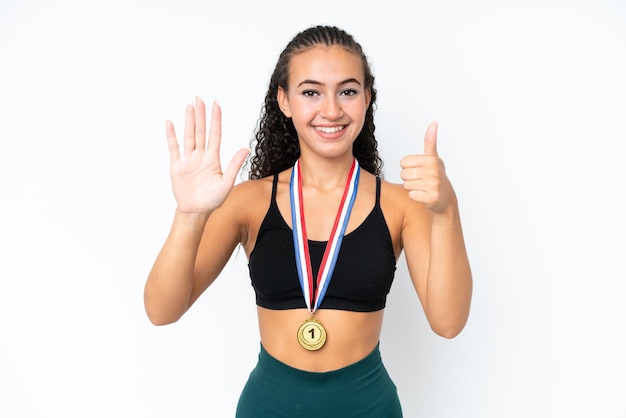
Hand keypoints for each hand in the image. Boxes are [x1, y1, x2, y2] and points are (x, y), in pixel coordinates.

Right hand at [166, 98, 249, 213]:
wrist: (196, 211)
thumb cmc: (212, 200)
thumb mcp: (226, 182)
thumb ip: (234, 164)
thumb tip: (246, 149)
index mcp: (213, 158)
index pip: (215, 134)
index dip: (215, 120)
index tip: (216, 105)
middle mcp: (200, 156)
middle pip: (201, 131)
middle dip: (201, 115)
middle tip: (200, 99)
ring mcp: (188, 159)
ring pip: (189, 136)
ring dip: (189, 121)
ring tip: (189, 106)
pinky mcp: (177, 166)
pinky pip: (173, 148)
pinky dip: (171, 135)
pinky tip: (170, 123)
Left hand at [400, 122, 454, 213]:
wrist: (446, 199)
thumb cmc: (436, 177)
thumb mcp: (433, 158)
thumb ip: (430, 141)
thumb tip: (434, 122)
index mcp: (431, 159)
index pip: (403, 162)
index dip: (408, 167)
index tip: (419, 170)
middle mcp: (433, 171)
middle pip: (403, 174)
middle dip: (409, 178)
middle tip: (421, 180)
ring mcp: (433, 184)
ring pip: (406, 185)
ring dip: (412, 188)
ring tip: (423, 187)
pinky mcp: (432, 197)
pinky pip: (411, 195)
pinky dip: (415, 197)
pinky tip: (424, 196)